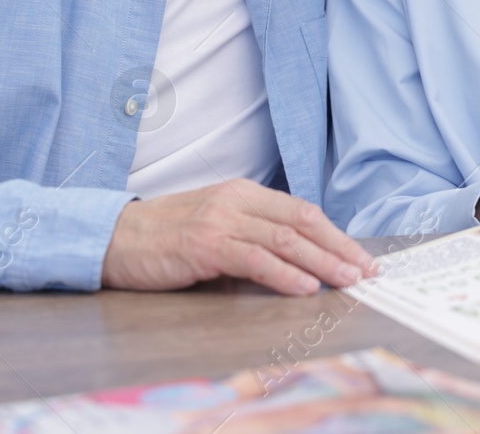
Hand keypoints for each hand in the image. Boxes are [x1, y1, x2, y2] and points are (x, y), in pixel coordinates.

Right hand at [100, 179, 377, 295]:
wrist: (112, 237)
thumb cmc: (165, 237)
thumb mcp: (215, 224)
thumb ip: (252, 234)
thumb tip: (299, 259)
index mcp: (243, 192)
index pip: (301, 211)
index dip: (336, 234)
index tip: (361, 257)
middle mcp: (236, 200)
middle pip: (301, 222)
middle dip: (339, 248)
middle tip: (367, 271)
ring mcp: (220, 219)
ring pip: (284, 239)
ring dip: (322, 262)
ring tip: (347, 280)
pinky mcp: (204, 244)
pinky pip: (253, 258)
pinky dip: (284, 273)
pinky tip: (304, 287)